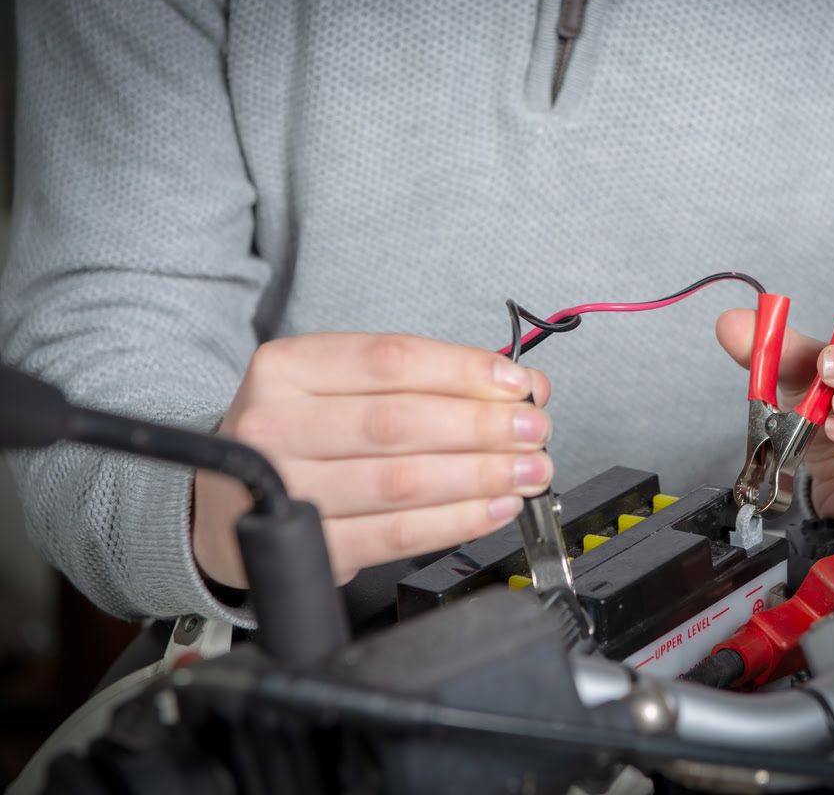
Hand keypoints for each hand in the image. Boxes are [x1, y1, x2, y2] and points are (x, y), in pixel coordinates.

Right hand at [193, 333, 551, 586]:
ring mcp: (287, 490)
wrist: (225, 503)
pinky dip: (456, 521)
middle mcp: (277, 425)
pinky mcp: (308, 546)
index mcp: (287, 367)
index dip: (465, 372)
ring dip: (481, 477)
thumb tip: (519, 387)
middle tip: (536, 431)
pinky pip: (396, 534)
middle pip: (401, 422)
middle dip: (484, 428)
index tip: (519, 384)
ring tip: (528, 471)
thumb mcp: (343, 387)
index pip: (391, 360)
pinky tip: (494, 508)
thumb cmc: (302, 434)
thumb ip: (427, 381)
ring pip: (403, 481)